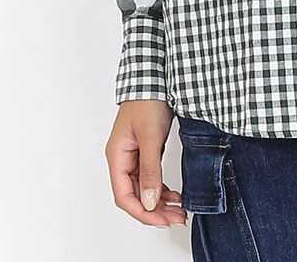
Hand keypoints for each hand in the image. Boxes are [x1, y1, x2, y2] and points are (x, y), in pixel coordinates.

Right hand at [105, 100, 186, 227]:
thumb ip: (150, 170)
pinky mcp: (147, 149)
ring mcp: (135, 155)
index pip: (124, 196)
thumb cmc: (148, 99)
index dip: (142, 212)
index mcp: (117, 156)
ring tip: (179, 210)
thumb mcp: (151, 136)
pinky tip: (175, 194)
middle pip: (135, 196)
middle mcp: (123, 159)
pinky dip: (162, 188)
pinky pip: (151, 177)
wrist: (155, 76)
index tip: (162, 220)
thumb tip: (150, 202)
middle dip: (155, 211)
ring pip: (144, 189)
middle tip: (177, 218)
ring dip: (160, 202)